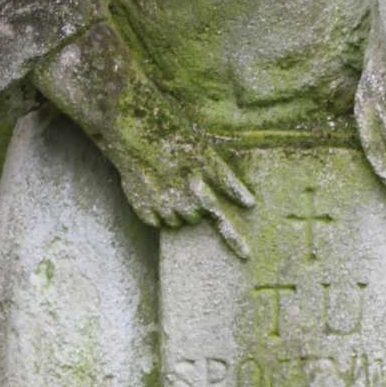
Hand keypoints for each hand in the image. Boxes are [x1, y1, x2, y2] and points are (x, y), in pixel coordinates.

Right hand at [118, 137, 254, 257]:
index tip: (246, 256)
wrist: (136, 130)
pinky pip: (157, 221)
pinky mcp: (145, 209)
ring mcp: (165, 205)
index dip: (235, 240)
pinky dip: (155, 209)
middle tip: (180, 183)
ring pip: (177, 222)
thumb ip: (226, 181)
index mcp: (203, 181)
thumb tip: (249, 204)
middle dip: (191, 207)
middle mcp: (186, 197)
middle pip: (195, 218)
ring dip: (174, 209)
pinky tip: (151, 188)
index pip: (222, 218)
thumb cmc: (173, 137)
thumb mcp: (204, 153)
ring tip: (164, 183)